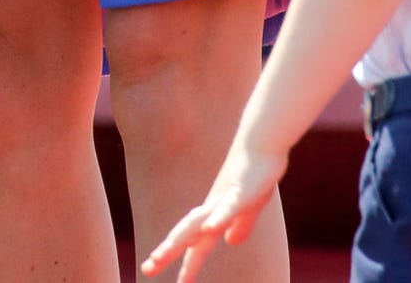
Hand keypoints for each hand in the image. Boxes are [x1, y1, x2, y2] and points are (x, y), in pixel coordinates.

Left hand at [141, 138, 287, 280]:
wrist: (263, 140)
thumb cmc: (256, 171)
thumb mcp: (250, 206)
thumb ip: (241, 224)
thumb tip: (231, 241)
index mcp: (215, 214)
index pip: (194, 242)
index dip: (181, 260)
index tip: (160, 272)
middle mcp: (213, 207)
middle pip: (186, 234)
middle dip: (167, 252)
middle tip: (147, 268)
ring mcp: (224, 198)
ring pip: (197, 223)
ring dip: (178, 240)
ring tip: (161, 256)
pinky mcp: (239, 191)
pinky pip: (227, 209)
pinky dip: (218, 220)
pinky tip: (210, 230)